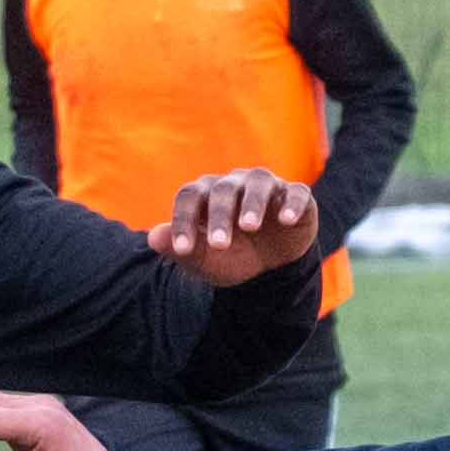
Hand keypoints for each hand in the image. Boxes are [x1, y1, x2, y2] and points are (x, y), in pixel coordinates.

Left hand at [152, 170, 320, 286]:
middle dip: (219, 217)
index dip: (183, 221)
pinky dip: (292, 204)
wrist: (269, 267)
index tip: (182, 250)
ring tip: (249, 227)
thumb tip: (153, 238)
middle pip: (222, 190)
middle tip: (220, 245)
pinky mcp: (296, 196)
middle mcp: (234, 184)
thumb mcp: (206, 260)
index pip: (189, 197)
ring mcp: (266, 187)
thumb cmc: (231, 256)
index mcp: (206, 194)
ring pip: (258, 184)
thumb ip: (181, 249)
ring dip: (252, 204)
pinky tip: (286, 220)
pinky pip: (296, 193)